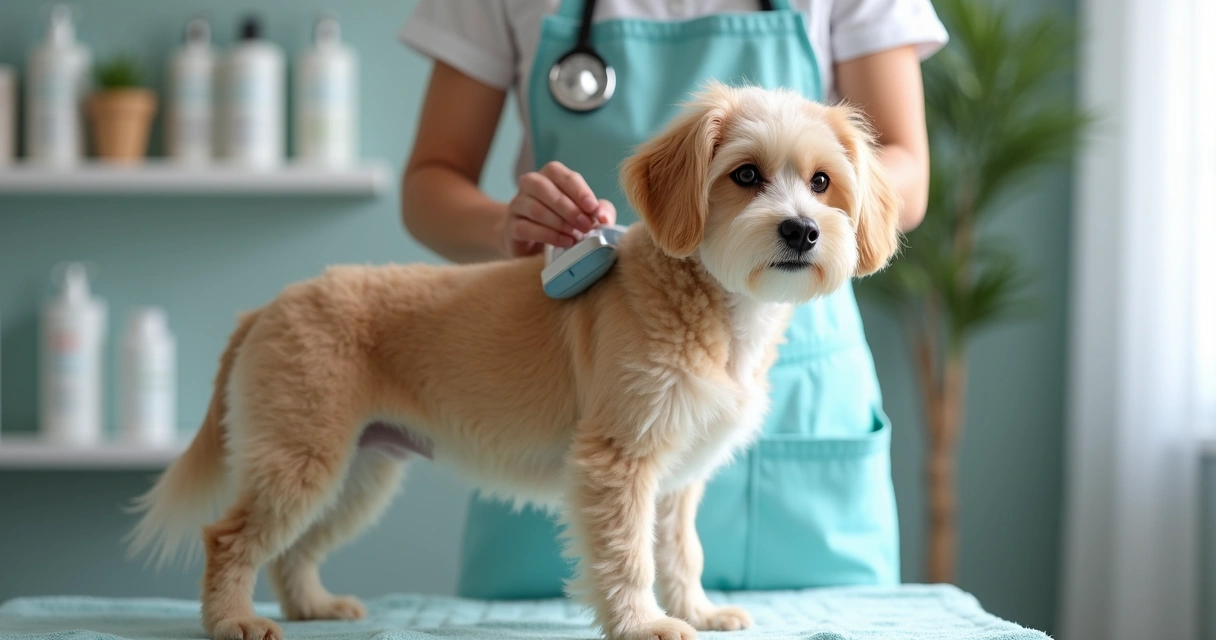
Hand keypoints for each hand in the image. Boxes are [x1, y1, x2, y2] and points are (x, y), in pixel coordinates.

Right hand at [502, 161, 616, 257]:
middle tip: (587, 226)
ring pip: (535, 208)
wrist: (532, 241)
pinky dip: (548, 236)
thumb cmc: (563, 221)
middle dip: (569, 208)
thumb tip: (604, 218)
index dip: (579, 191)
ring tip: (576, 236)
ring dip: (559, 223)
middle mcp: (529, 184)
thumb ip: (600, 210)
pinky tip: (564, 242)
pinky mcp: (510, 227)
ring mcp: (517, 205)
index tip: (594, 209)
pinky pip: (527, 228)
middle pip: (544, 188)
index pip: (562, 175)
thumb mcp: (585, 213)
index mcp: (549, 175)